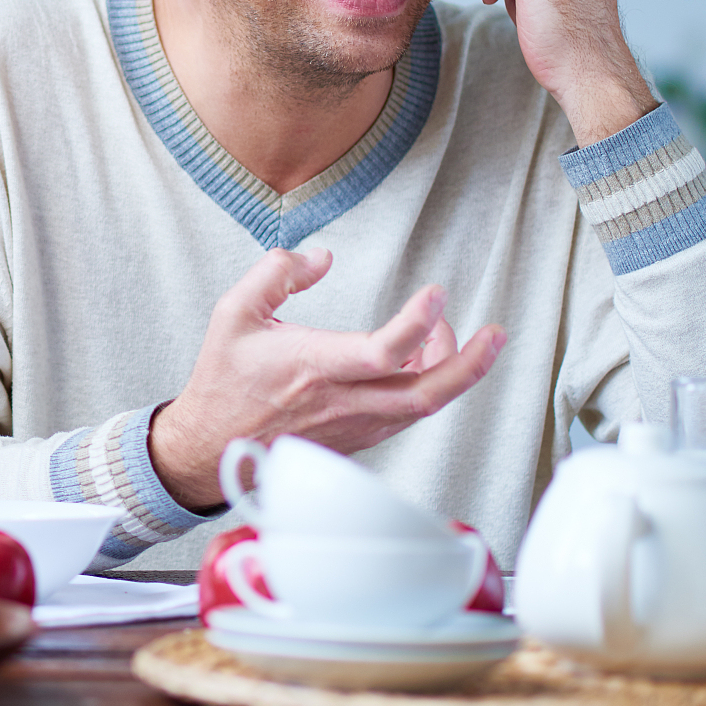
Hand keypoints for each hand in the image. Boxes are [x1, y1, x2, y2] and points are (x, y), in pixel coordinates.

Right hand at [148, 249, 505, 509]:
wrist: (211, 447)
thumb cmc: (223, 381)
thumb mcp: (233, 312)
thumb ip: (276, 273)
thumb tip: (320, 258)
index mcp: (313, 366)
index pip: (383, 351)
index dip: (418, 322)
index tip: (435, 293)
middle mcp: (341, 401)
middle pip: (425, 392)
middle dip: (470, 364)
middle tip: (495, 335)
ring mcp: (353, 425)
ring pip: (422, 407)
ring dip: (451, 373)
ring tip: (452, 338)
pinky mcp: (357, 438)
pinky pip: (406, 415)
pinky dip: (426, 389)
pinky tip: (423, 365)